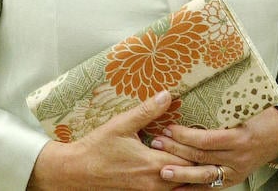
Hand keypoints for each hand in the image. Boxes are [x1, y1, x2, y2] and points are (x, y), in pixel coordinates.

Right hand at [28, 90, 191, 189]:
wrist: (74, 173)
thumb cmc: (97, 148)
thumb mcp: (122, 124)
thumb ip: (147, 111)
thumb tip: (168, 95)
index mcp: (151, 166)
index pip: (188, 161)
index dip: (196, 150)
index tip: (202, 138)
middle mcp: (152, 184)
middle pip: (186, 177)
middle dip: (195, 162)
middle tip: (203, 148)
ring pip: (177, 187)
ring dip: (186, 173)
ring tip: (194, 158)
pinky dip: (173, 181)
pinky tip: (174, 169)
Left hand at [151, 106, 277, 187]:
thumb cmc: (262, 118)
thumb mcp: (247, 109)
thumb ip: (225, 108)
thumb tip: (196, 93)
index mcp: (239, 137)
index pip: (207, 139)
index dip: (186, 136)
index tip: (168, 128)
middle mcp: (237, 157)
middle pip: (202, 156)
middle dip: (177, 150)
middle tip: (156, 143)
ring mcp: (235, 171)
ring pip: (204, 175)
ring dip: (181, 173)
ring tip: (162, 171)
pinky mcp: (233, 179)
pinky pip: (210, 187)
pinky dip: (192, 189)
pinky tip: (176, 189)